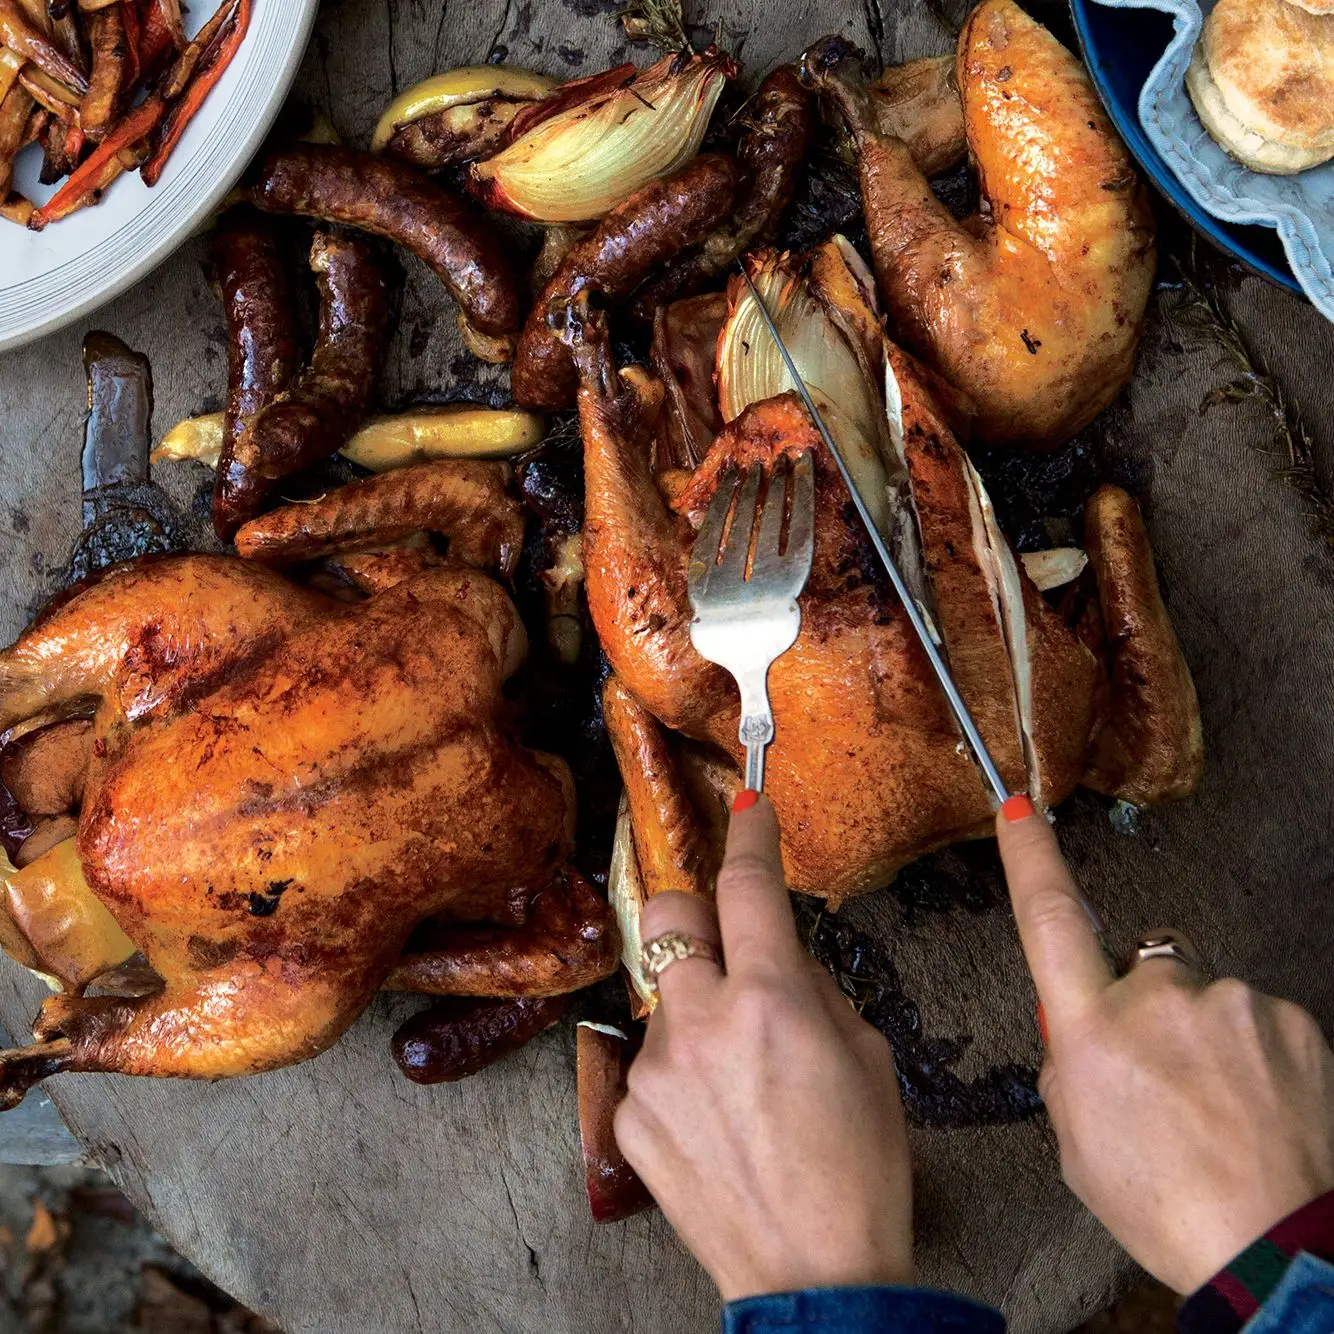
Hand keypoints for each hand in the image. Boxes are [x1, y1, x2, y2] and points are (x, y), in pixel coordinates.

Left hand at [614, 793, 912, 1301]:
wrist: (814, 1276)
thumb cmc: (859, 1170)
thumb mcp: (866, 1056)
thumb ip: (813, 988)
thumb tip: (781, 955)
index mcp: (771, 999)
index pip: (747, 883)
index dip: (748, 830)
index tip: (747, 801)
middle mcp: (701, 1022)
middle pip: (669, 911)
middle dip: (696, 908)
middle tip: (728, 939)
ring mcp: (656, 1070)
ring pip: (665, 996)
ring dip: (699, 1007)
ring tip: (740, 1075)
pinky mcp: (629, 1114)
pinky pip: (653, 1060)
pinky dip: (684, 1069)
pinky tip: (720, 1117)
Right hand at [997, 798, 1333, 1294]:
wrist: (1275, 1249)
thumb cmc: (1162, 1207)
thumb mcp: (1077, 1143)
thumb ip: (1069, 1070)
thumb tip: (1083, 1039)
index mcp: (1091, 1030)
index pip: (1048, 920)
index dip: (1029, 857)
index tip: (1018, 807)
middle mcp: (1158, 997)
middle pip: (1142, 965)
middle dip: (1147, 1006)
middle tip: (1165, 1082)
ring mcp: (1230, 1002)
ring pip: (1202, 996)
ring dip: (1203, 1035)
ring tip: (1219, 1110)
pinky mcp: (1288, 1017)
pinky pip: (1255, 1017)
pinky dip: (1253, 1054)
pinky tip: (1257, 1110)